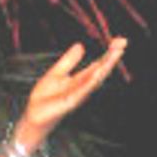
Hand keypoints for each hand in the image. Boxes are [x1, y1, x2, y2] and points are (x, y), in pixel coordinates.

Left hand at [12, 39, 126, 149]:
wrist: (34, 115)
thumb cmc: (45, 98)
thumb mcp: (57, 73)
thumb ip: (69, 61)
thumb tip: (81, 45)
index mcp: (81, 79)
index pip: (98, 64)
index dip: (109, 53)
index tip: (120, 40)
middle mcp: (83, 87)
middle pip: (101, 70)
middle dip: (112, 57)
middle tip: (123, 43)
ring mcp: (78, 95)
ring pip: (95, 79)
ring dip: (106, 67)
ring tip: (115, 53)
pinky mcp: (69, 102)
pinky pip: (82, 91)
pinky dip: (90, 82)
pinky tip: (98, 72)